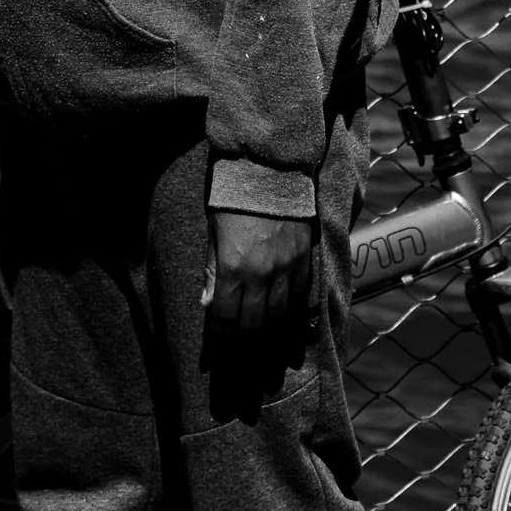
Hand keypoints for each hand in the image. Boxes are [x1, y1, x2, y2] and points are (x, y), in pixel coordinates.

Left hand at [206, 209, 313, 338]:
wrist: (269, 172)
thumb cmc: (234, 200)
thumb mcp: (214, 232)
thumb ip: (212, 269)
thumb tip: (207, 302)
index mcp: (233, 267)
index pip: (226, 316)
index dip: (221, 332)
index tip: (220, 336)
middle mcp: (260, 274)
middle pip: (254, 323)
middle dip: (245, 335)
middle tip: (241, 339)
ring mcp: (285, 269)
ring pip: (279, 314)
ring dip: (270, 326)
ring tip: (264, 331)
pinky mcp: (304, 260)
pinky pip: (300, 295)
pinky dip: (292, 307)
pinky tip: (284, 311)